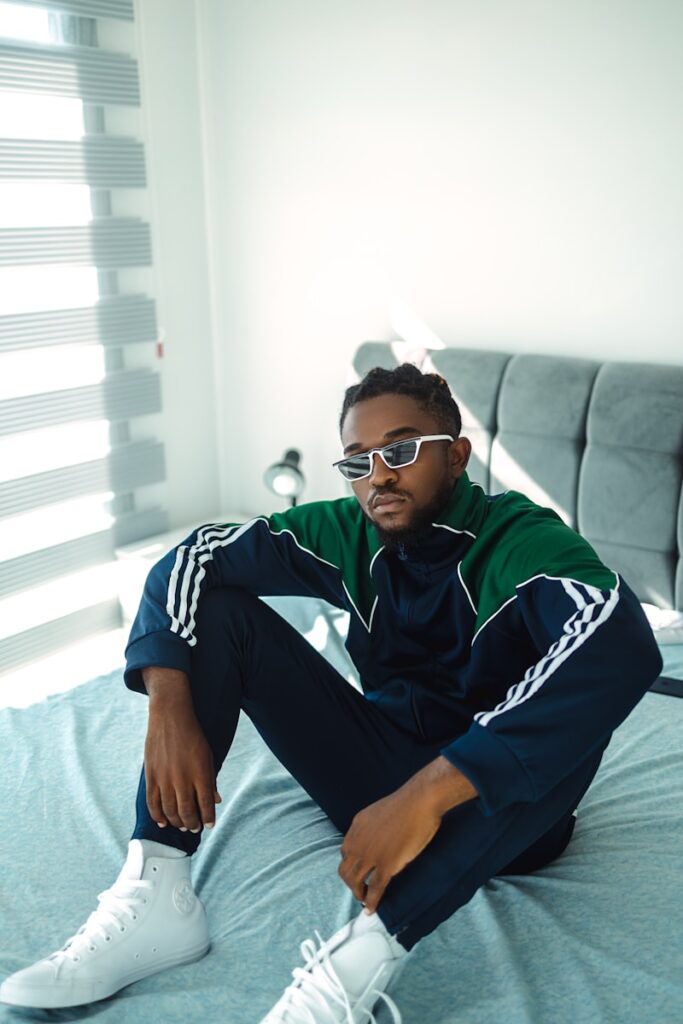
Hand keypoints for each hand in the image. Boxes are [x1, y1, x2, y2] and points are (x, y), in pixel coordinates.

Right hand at [144, 704, 221, 832]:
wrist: (170, 717)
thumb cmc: (193, 736)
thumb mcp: (208, 756)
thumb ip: (211, 779)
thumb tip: (216, 801)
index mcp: (201, 773)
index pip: (205, 804)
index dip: (208, 818)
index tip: (209, 825)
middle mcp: (183, 779)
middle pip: (187, 812)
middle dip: (192, 824)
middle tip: (195, 828)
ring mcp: (165, 778)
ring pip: (170, 811)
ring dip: (177, 822)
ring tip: (182, 826)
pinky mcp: (151, 776)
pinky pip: (153, 803)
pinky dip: (158, 816)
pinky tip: (163, 822)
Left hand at [339, 786, 441, 913]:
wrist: (419, 800)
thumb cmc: (408, 803)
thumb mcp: (379, 812)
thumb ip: (373, 828)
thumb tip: (378, 841)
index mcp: (357, 827)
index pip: (346, 851)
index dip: (351, 865)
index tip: (358, 872)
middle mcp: (359, 841)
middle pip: (345, 869)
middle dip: (350, 882)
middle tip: (360, 889)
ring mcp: (371, 854)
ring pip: (355, 881)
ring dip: (358, 894)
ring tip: (364, 900)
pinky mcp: (386, 864)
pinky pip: (374, 888)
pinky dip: (371, 902)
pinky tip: (372, 909)